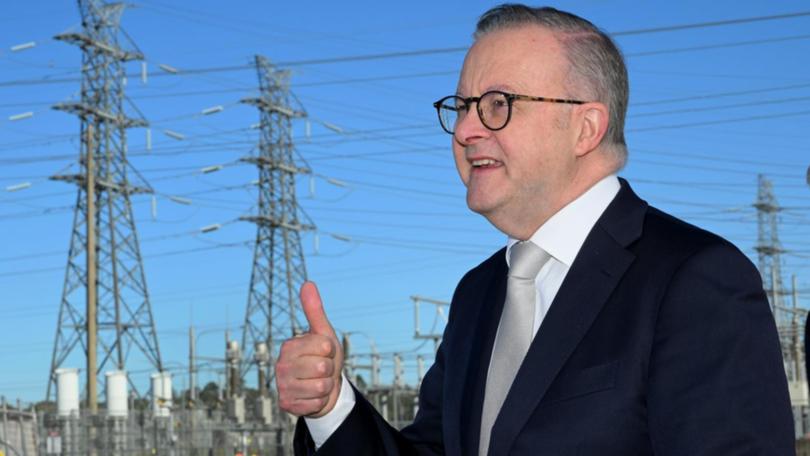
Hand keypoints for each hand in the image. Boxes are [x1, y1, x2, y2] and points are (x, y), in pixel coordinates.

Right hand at [276, 281, 343, 416]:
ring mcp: (282, 386)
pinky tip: (313, 396)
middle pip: (322, 368)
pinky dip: (320, 401)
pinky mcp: (287, 404)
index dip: (331, 351)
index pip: (324, 346)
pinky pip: (316, 403)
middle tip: (322, 370)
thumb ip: (314, 310)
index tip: (324, 353)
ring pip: (320, 386)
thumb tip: (307, 283)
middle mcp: (281, 366)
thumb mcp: (323, 334)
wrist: (323, 389)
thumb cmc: (324, 358)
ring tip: (318, 383)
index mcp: (289, 346)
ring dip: (326, 386)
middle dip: (329, 370)